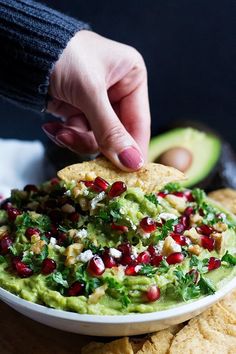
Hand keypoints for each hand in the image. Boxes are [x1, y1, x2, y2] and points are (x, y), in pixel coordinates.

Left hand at [42, 30, 149, 170]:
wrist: (20, 46)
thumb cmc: (63, 55)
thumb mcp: (90, 92)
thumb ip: (110, 130)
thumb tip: (132, 163)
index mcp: (132, 77)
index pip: (139, 122)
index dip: (134, 149)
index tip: (129, 172)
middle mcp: (118, 91)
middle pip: (116, 134)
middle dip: (95, 143)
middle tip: (80, 149)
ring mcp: (97, 103)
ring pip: (95, 138)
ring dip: (76, 140)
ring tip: (60, 132)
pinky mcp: (78, 110)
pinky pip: (78, 133)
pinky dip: (64, 135)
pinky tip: (51, 127)